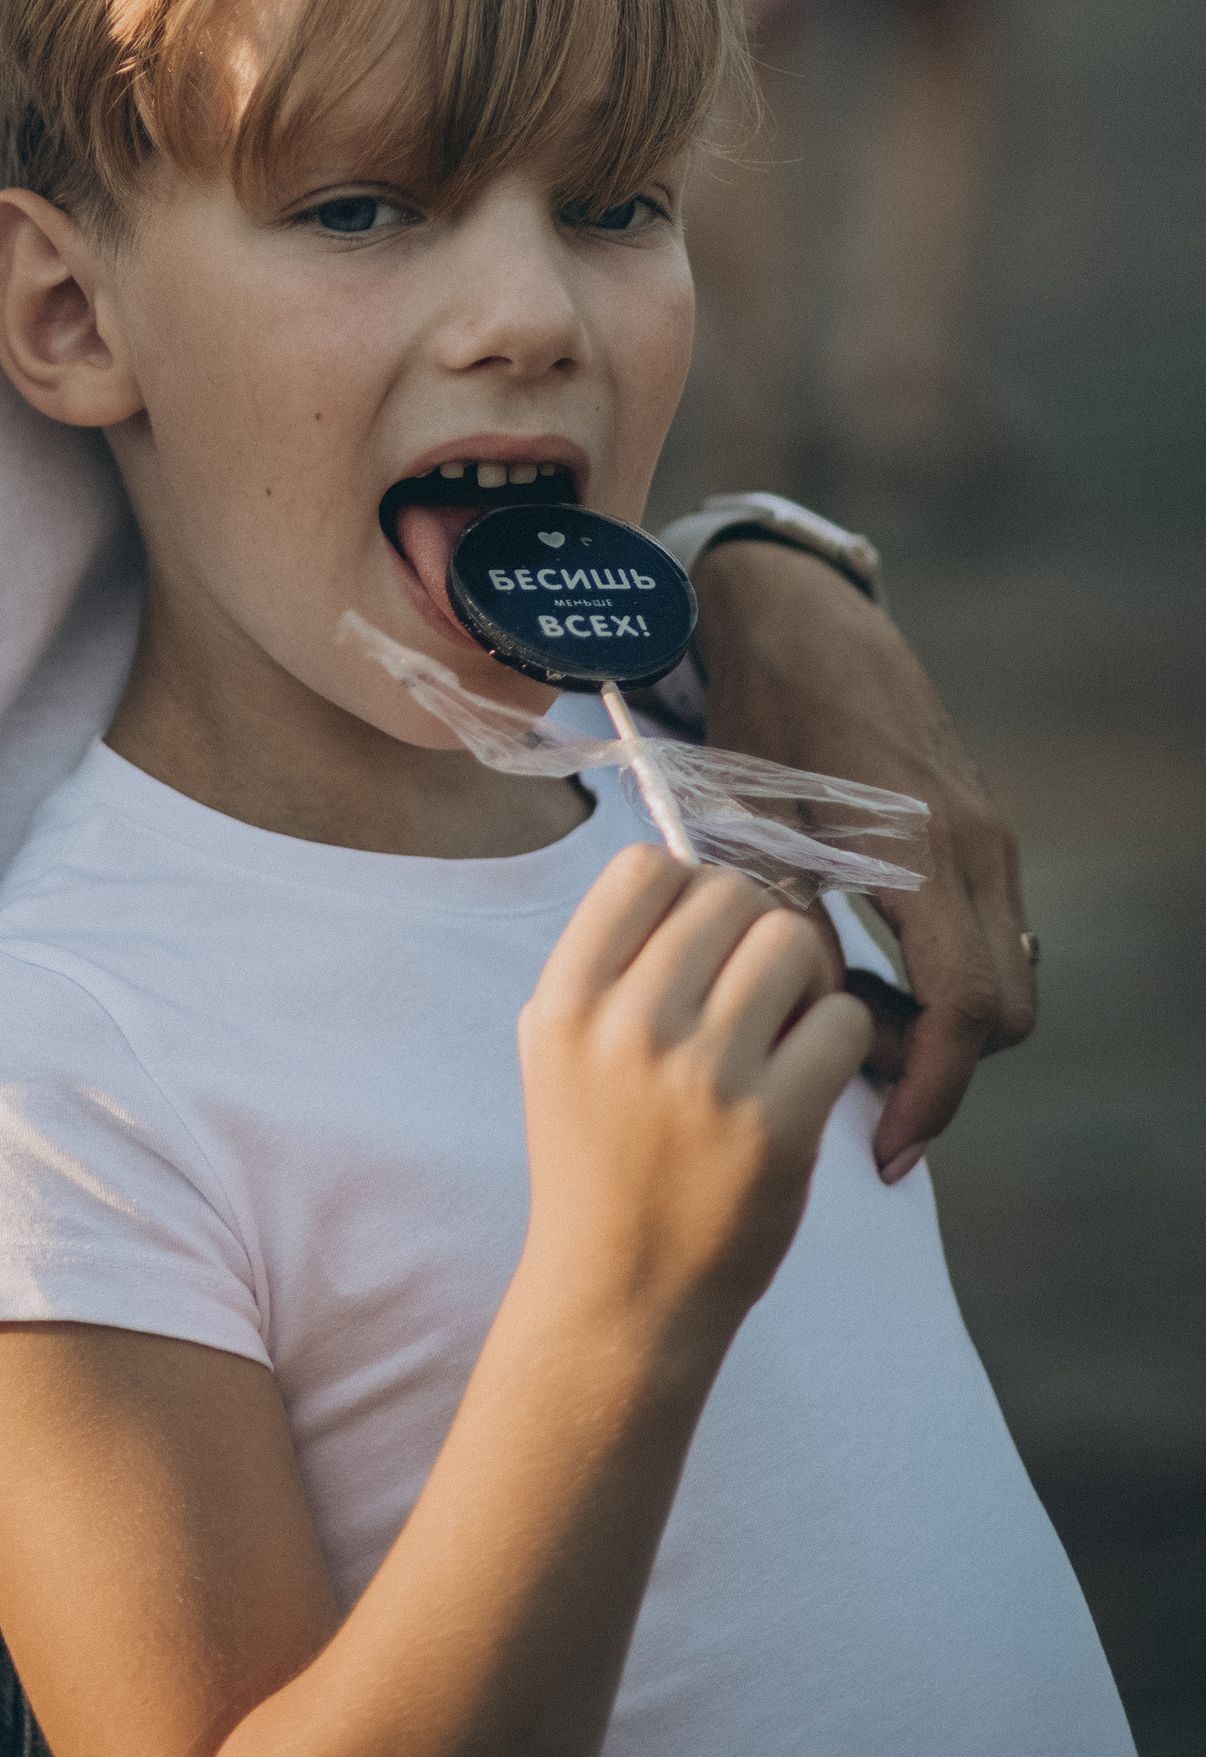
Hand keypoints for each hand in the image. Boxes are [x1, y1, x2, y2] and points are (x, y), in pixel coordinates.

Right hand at [516, 848, 872, 1365]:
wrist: (623, 1294)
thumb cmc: (596, 1160)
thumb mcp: (558, 1048)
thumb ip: (606, 962)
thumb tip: (690, 874)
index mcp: (567, 1001)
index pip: (644, 868)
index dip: (686, 886)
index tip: (699, 935)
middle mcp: (629, 1028)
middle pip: (730, 895)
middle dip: (756, 926)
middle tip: (756, 981)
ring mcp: (705, 1078)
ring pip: (794, 942)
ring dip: (805, 973)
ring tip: (788, 1020)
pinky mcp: (778, 1127)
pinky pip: (843, 1021)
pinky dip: (839, 1035)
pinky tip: (809, 1070)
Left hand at [691, 542, 1033, 1179]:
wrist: (799, 610)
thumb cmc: (761, 706)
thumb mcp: (750, 811)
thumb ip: (784, 913)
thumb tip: (806, 1010)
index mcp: (921, 847)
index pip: (962, 1011)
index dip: (929, 1094)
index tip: (884, 1145)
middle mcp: (977, 847)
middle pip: (1004, 1012)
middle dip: (941, 1067)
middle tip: (850, 1076)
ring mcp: (990, 836)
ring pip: (1007, 977)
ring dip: (945, 1024)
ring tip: (846, 1022)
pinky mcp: (982, 829)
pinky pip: (992, 935)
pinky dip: (948, 977)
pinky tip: (869, 972)